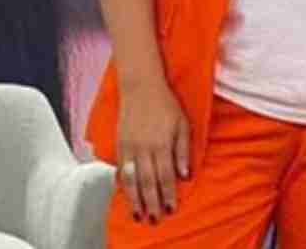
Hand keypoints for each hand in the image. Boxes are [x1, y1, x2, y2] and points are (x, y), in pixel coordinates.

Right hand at [116, 78, 190, 223]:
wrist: (140, 85)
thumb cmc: (165, 103)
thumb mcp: (183, 124)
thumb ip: (183, 151)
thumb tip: (185, 175)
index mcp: (162, 144)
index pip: (165, 176)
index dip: (168, 195)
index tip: (171, 209)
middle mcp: (144, 148)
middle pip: (147, 182)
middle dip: (151, 203)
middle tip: (154, 219)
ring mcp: (129, 146)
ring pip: (131, 179)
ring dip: (134, 199)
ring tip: (138, 214)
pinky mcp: (120, 143)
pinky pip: (120, 168)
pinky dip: (122, 183)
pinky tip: (125, 193)